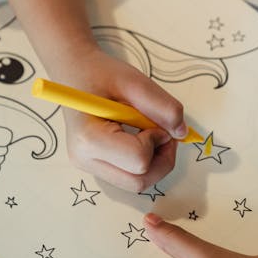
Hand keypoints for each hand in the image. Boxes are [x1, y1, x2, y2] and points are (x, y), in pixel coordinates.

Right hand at [3, 0, 186, 191]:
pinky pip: (128, 177)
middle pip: (138, 182)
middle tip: (163, 132)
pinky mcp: (94, 167)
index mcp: (88, 138)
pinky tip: (138, 139)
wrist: (75, 72)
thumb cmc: (101, 74)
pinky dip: (143, 164)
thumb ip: (162, 107)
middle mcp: (84, 159)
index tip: (152, 120)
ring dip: (154, 163)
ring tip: (149, 134)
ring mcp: (88, 167)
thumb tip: (182, 133)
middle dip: (161, 160)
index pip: (138, 160)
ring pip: (136, 185)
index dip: (156, 141)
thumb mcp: (135, 82)